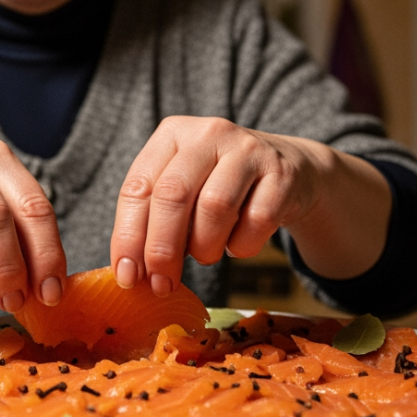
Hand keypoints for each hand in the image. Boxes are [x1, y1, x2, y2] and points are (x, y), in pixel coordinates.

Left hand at [109, 116, 387, 295]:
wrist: (290, 171)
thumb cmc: (220, 186)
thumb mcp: (182, 189)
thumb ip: (152, 220)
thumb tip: (130, 272)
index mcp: (173, 133)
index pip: (138, 187)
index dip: (128, 236)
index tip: (126, 276)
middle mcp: (209, 133)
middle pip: (173, 195)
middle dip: (162, 249)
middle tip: (161, 284)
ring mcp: (249, 150)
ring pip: (214, 207)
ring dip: (205, 247)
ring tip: (206, 254)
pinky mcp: (282, 174)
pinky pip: (256, 221)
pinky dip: (242, 245)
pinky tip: (238, 242)